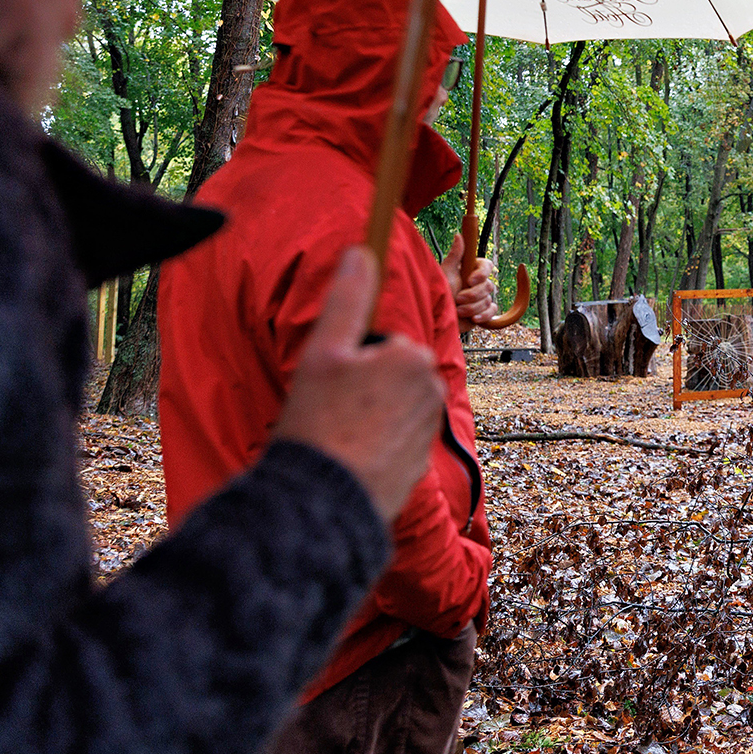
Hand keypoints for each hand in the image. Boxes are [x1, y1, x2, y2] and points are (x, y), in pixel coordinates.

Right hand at [273, 246, 444, 522]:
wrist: (326, 502)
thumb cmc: (320, 423)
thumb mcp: (324, 352)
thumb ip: (348, 298)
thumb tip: (361, 252)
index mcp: (414, 357)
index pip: (380, 345)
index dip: (349, 362)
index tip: (331, 385)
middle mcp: (432, 390)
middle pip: (388, 375)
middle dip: (362, 387)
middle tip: (330, 410)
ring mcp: (429, 429)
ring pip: (391, 406)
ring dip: (368, 415)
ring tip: (338, 435)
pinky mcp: (420, 463)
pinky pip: (393, 439)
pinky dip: (374, 445)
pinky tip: (351, 457)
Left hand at [442, 233, 498, 331]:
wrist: (437, 318)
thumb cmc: (440, 294)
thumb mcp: (446, 272)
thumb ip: (455, 255)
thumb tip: (459, 235)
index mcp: (471, 271)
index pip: (487, 266)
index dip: (482, 274)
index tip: (470, 280)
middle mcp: (477, 283)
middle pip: (489, 285)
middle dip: (472, 295)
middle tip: (458, 298)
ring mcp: (481, 298)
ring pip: (488, 300)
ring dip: (471, 307)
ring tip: (457, 310)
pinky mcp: (483, 312)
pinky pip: (492, 311)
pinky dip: (482, 315)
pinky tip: (472, 318)